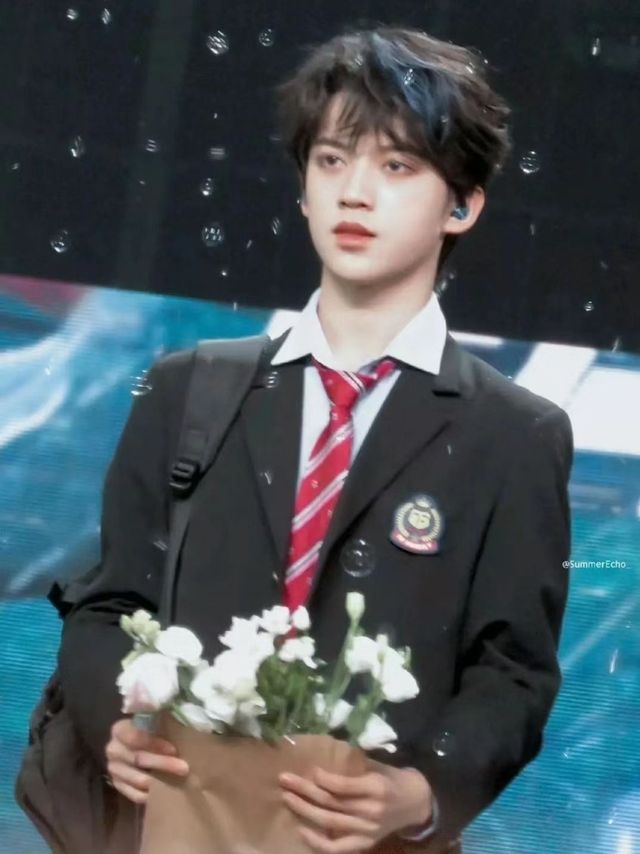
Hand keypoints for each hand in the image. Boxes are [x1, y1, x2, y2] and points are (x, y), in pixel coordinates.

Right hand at [105, 717, 189, 803]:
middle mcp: (113, 748)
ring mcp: (113, 768)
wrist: (139, 745)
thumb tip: (185, 715)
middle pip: (138, 759)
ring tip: (177, 781)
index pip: (135, 737)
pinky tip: (162, 793)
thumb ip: (161, 718)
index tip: (174, 749)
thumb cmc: (152, 730)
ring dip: (158, 781)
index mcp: (120, 729)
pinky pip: (132, 794)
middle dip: (163, 764)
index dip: (155, 744)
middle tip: (184, 768)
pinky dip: (148, 795)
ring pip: (137, 778)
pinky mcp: (116, 784)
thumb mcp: (154, 720)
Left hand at [279, 760, 431, 851]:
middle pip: (331, 803)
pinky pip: (336, 847)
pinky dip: (316, 842)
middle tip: (284, 779)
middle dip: (304, 790)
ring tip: (287, 797)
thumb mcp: (378, 766)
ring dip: (304, 810)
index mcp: (375, 787)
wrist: (415, 803)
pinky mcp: (364, 844)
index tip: (310, 769)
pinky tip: (301, 830)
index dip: (324, 779)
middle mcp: (370, 810)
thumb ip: (355, 765)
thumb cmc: (393, 778)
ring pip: (328, 822)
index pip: (343, 786)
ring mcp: (366, 830)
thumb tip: (324, 752)